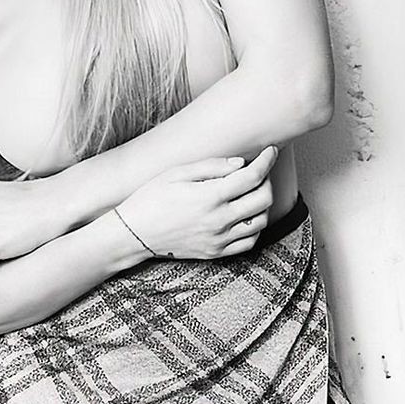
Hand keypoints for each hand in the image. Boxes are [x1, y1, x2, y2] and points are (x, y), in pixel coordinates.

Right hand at [115, 148, 277, 260]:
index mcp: (209, 197)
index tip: (270, 150)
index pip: (252, 177)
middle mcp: (218, 221)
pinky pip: (249, 242)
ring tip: (250, 192)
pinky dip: (254, 227)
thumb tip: (241, 164)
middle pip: (263, 199)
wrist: (134, 234)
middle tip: (258, 171)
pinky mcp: (216, 253)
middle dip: (266, 180)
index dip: (266, 160)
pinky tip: (244, 215)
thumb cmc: (151, 198)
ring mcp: (218, 239)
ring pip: (260, 222)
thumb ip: (211, 167)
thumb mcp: (177, 173)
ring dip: (262, 204)